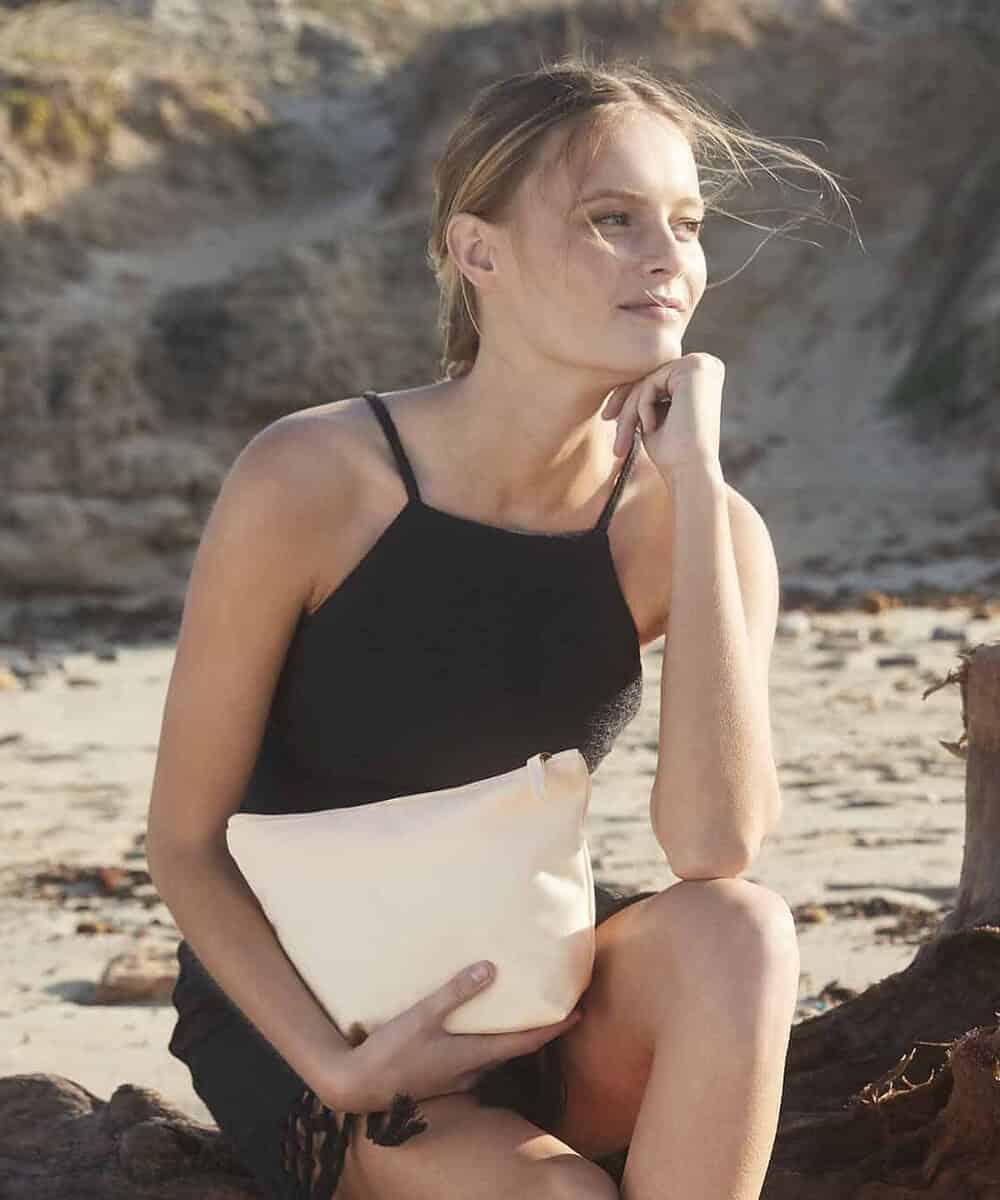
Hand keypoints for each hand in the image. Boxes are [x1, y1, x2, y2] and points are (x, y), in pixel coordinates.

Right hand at [314, 960, 582, 1113]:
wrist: (357, 1087)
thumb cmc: (390, 1051)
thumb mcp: (421, 1016)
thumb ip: (455, 992)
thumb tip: (491, 968)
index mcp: (472, 1056)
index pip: (525, 1042)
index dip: (554, 1029)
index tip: (579, 1013)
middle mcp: (472, 1071)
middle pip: (514, 1050)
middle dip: (538, 1031)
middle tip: (556, 1010)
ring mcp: (457, 1079)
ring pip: (494, 1057)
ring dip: (511, 1038)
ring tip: (519, 1013)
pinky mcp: (443, 1080)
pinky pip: (475, 1060)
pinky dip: (487, 1043)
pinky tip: (477, 1029)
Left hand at [602, 352, 725, 477]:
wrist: (691, 471)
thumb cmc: (673, 453)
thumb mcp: (654, 415)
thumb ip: (647, 392)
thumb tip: (624, 378)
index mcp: (702, 376)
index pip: (655, 378)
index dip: (629, 397)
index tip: (607, 415)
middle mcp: (707, 364)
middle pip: (649, 377)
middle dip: (625, 403)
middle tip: (606, 418)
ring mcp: (703, 364)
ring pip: (647, 380)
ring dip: (631, 410)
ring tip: (626, 438)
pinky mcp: (693, 369)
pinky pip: (650, 382)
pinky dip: (642, 407)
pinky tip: (651, 427)